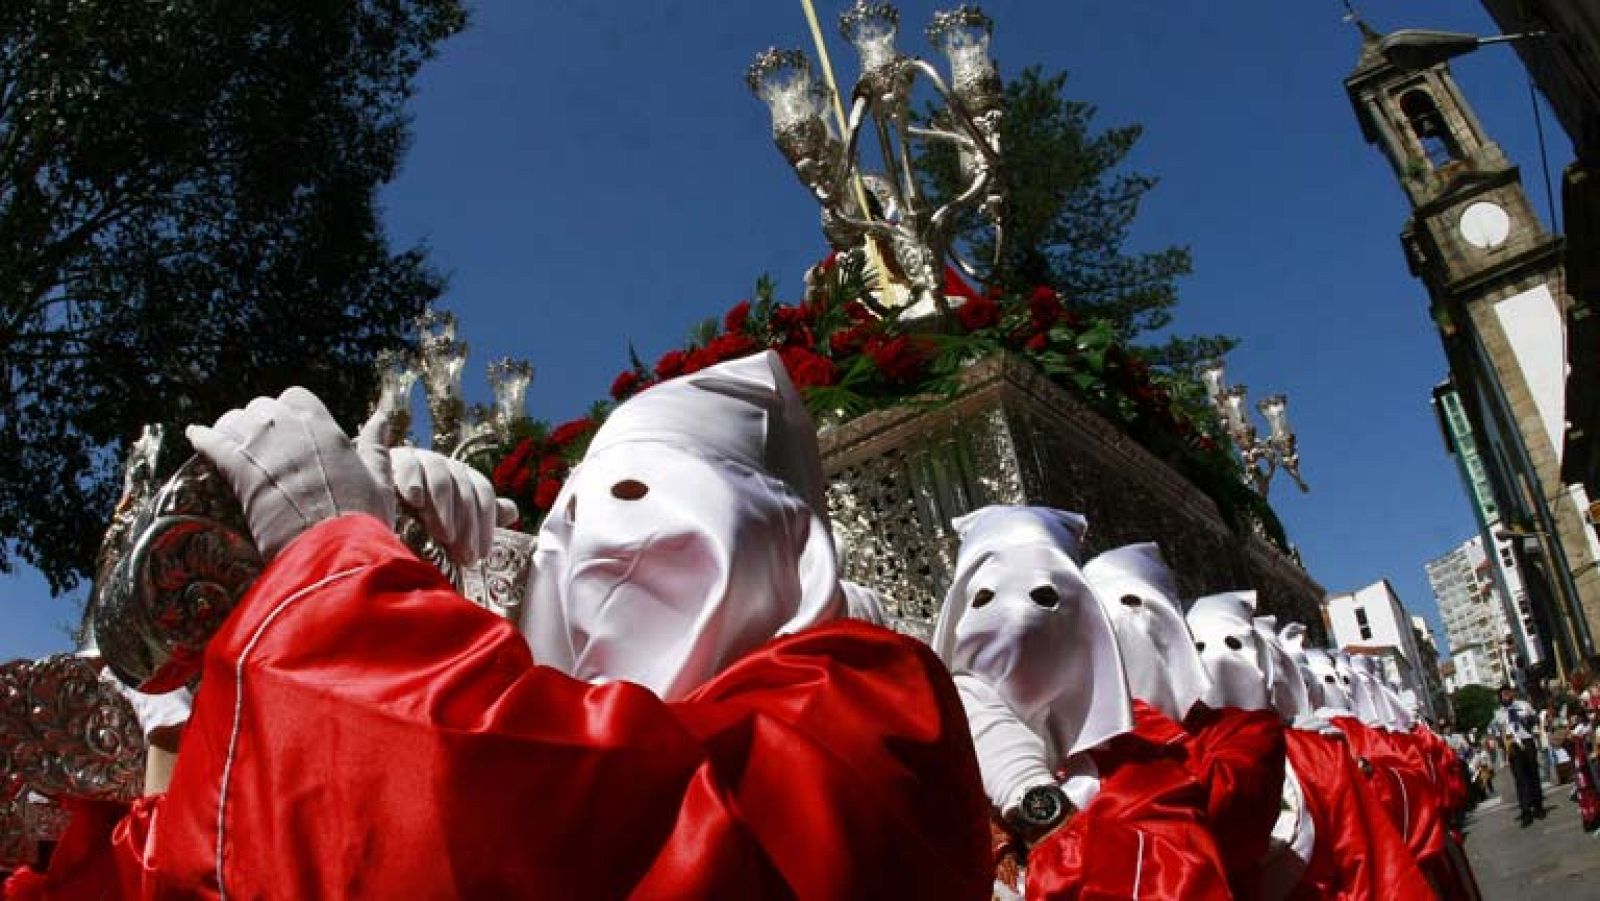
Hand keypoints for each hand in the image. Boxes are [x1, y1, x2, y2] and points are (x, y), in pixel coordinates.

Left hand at [186, 387, 394, 557]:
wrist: (334, 551)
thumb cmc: (362, 519)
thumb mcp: (380, 479)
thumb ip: (376, 445)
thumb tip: (381, 417)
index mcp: (326, 429)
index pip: (297, 398)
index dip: (290, 411)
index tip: (290, 428)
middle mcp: (291, 430)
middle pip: (261, 407)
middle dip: (259, 420)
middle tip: (260, 442)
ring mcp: (264, 448)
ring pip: (234, 420)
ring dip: (232, 429)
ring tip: (231, 441)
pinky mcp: (240, 472)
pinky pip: (212, 444)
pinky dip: (202, 438)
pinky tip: (196, 436)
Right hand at [390, 446, 517, 565]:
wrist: (376, 496)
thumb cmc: (421, 514)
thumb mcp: (451, 521)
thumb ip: (479, 516)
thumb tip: (513, 511)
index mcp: (464, 478)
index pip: (484, 494)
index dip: (486, 525)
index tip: (481, 554)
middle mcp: (448, 466)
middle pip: (465, 489)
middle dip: (467, 525)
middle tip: (463, 555)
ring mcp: (424, 458)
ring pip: (442, 478)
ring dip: (445, 508)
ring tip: (444, 535)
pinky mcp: (399, 458)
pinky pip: (410, 465)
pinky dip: (414, 481)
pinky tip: (415, 501)